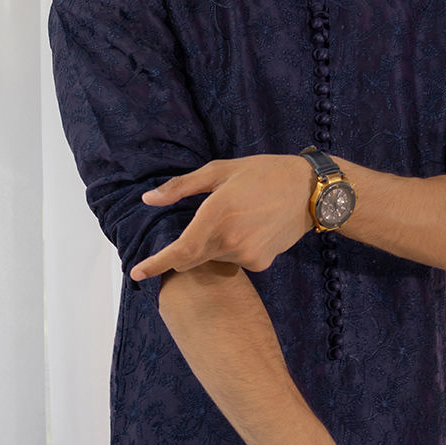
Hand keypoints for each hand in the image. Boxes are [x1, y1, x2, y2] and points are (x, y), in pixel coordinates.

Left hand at [129, 154, 314, 281]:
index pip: (178, 251)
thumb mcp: (219, 171)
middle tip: (201, 224)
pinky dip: (233, 248)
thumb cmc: (262, 173)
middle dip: (184, 250)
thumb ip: (180, 188)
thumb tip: (148, 200)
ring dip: (212, 246)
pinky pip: (234, 260)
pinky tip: (250, 228)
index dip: (155, 264)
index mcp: (215, 214)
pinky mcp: (259, 263)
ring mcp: (245, 255)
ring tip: (235, 217)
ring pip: (212, 259)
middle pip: (191, 259)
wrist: (309, 191)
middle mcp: (228, 240)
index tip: (136, 273)